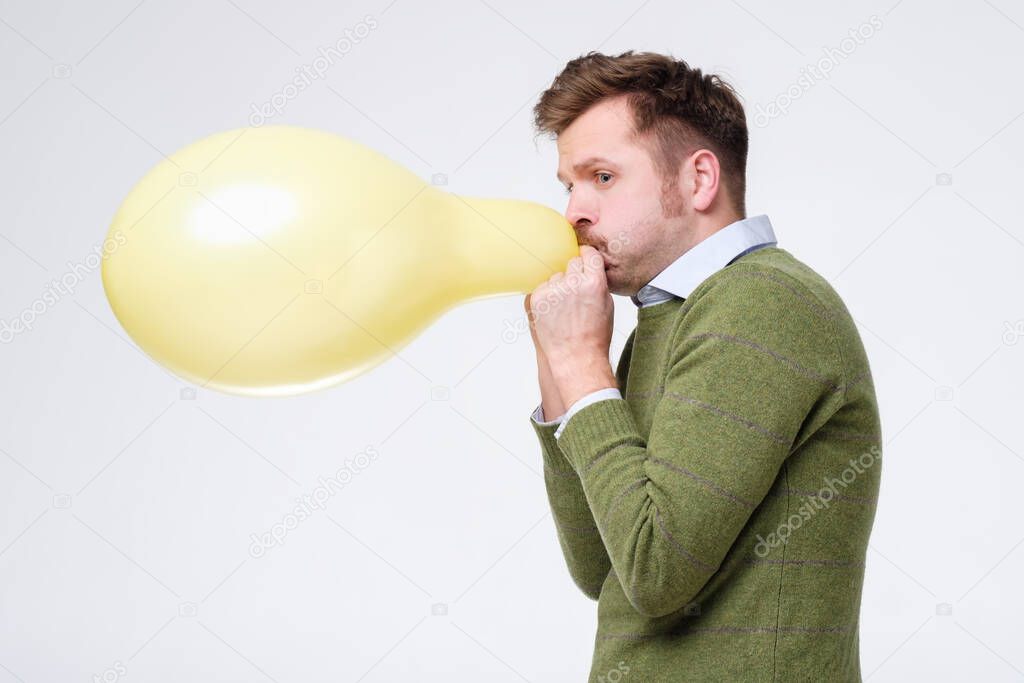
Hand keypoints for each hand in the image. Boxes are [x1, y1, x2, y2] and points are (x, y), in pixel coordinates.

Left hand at [526, 245, 616, 407]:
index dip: (587, 257)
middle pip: (572, 263)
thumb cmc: (594, 335)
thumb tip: (589, 266)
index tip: (585, 260)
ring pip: (556, 276)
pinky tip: (555, 313)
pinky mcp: (537, 298)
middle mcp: (572, 283)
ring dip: (560, 286)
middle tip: (576, 294)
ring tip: (565, 309)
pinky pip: (544, 287)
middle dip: (574, 274)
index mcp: (593, 282)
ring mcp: (552, 290)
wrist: (574, 358)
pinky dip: (548, 296)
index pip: (588, 254)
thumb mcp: (607, 304)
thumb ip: (597, 281)